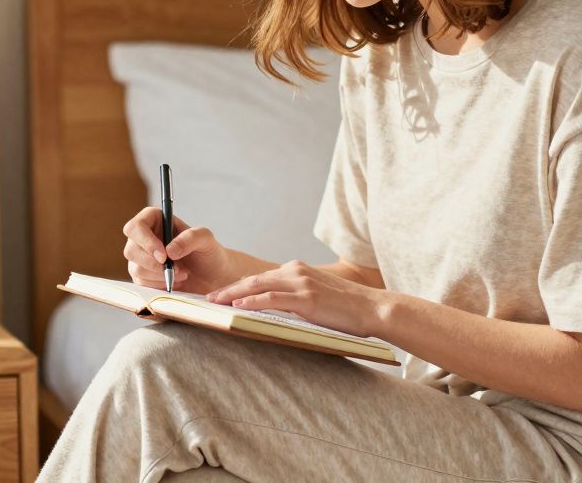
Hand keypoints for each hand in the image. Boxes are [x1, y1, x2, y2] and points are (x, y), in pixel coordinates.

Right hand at [122, 206, 239, 294]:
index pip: (135, 227)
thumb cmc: (208, 253)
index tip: (163, 256)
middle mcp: (144, 238)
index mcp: (155, 220)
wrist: (212, 277)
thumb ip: (191, 238)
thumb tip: (169, 250)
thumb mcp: (206, 239)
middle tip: (176, 268)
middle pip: (130, 250)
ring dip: (160, 275)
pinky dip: (159, 285)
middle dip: (153, 263)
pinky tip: (174, 281)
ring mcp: (141, 258)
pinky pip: (141, 283)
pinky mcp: (142, 276)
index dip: (145, 241)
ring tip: (181, 273)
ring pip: (135, 268)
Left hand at [206, 260, 386, 338]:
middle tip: (208, 298)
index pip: (260, 278)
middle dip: (228, 289)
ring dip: (233, 294)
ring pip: (258, 286)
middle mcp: (296, 271)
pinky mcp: (306, 298)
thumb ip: (294, 299)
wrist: (373, 308)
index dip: (237, 287)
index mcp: (297, 270)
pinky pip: (272, 298)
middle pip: (253, 279)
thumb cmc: (346, 309)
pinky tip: (237, 307)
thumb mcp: (316, 299)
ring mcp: (301, 283)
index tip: (220, 295)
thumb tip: (272, 312)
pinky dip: (252, 302)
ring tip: (215, 303)